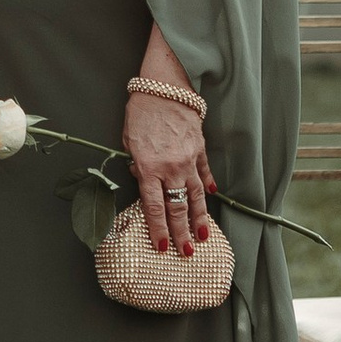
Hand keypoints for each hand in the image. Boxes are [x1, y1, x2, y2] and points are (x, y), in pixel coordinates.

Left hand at [122, 88, 212, 255]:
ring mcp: (188, 160)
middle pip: (178, 207)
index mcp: (149, 168)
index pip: (154, 208)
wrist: (164, 88)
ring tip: (204, 236)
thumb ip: (137, 166)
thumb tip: (143, 182)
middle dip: (182, 233)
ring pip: (196, 196)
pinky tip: (211, 197)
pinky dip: (207, 186)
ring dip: (200, 218)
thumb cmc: (141, 113)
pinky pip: (204, 172)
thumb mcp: (129, 142)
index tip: (162, 247)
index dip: (159, 230)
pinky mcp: (199, 149)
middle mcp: (171, 168)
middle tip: (187, 253)